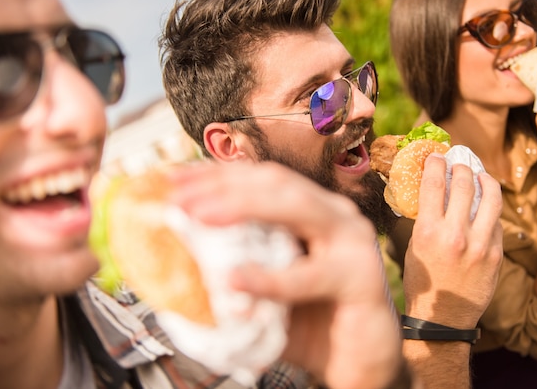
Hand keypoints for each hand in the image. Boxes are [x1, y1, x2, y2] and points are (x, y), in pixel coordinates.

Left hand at [169, 161, 403, 388]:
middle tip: (180, 198)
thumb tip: (176, 253)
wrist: (359, 363)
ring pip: (298, 206)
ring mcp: (352, 240)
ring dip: (245, 207)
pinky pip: (311, 274)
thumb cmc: (307, 322)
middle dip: (225, 184)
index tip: (174, 178)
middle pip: (277, 181)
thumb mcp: (264, 287)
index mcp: (311, 209)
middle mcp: (334, 214)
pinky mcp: (362, 277)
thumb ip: (235, 265)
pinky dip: (272, 277)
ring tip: (201, 217)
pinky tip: (237, 279)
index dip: (218, 173)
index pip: (262, 177)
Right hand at [402, 153, 502, 328]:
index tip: (437, 155)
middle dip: (462, 167)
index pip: (435, 184)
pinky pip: (497, 222)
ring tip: (481, 175)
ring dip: (485, 180)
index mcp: (429, 230)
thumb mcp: (413, 246)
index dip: (436, 163)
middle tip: (460, 163)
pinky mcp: (496, 255)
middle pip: (465, 184)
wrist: (443, 316)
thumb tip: (430, 191)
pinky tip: (485, 207)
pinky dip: (490, 210)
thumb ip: (424, 218)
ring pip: (491, 198)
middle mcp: (456, 234)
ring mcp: (480, 244)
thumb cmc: (422, 281)